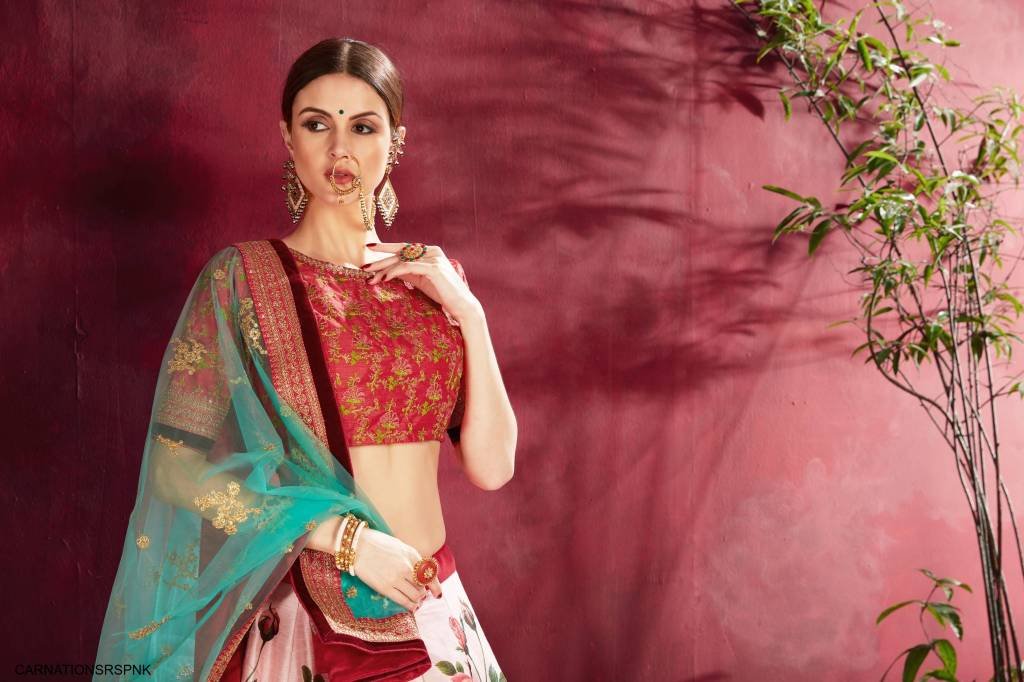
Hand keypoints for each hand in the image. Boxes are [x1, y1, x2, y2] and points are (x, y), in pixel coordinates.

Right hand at [351, 528, 442, 612]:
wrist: (357, 545)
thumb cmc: (377, 543)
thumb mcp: (399, 546)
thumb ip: (410, 558)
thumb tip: (420, 572)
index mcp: (412, 554)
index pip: (430, 574)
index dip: (436, 586)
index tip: (437, 593)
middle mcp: (407, 567)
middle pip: (423, 586)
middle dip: (424, 593)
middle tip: (421, 596)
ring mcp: (396, 578)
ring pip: (416, 596)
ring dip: (418, 600)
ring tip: (415, 601)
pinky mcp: (385, 587)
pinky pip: (403, 601)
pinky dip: (410, 606)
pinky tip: (411, 607)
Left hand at [363, 243, 479, 321]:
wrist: (462, 305)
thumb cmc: (442, 294)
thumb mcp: (421, 280)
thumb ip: (408, 272)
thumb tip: (388, 271)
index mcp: (430, 251)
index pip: (404, 247)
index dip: (386, 247)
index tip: (369, 248)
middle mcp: (432, 251)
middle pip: (400, 253)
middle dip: (380, 260)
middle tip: (364, 266)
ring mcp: (434, 258)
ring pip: (402, 260)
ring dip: (384, 269)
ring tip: (370, 278)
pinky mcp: (434, 268)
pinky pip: (409, 267)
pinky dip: (394, 272)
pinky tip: (384, 279)